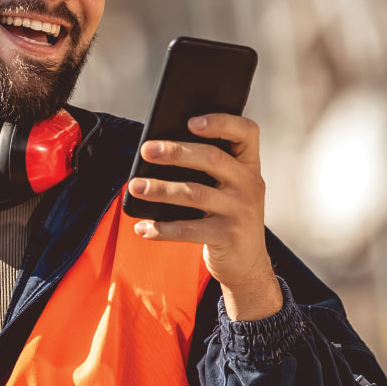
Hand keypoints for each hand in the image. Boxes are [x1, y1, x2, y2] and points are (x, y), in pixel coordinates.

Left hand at [127, 114, 283, 320]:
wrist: (248, 265)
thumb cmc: (227, 218)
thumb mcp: (229, 190)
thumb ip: (210, 170)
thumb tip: (160, 151)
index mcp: (250, 166)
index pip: (246, 132)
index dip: (221, 122)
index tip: (191, 120)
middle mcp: (250, 184)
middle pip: (212, 158)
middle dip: (176, 152)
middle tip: (147, 150)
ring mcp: (241, 211)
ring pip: (195, 193)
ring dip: (161, 189)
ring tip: (136, 187)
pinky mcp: (229, 236)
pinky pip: (190, 229)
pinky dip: (163, 229)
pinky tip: (144, 227)